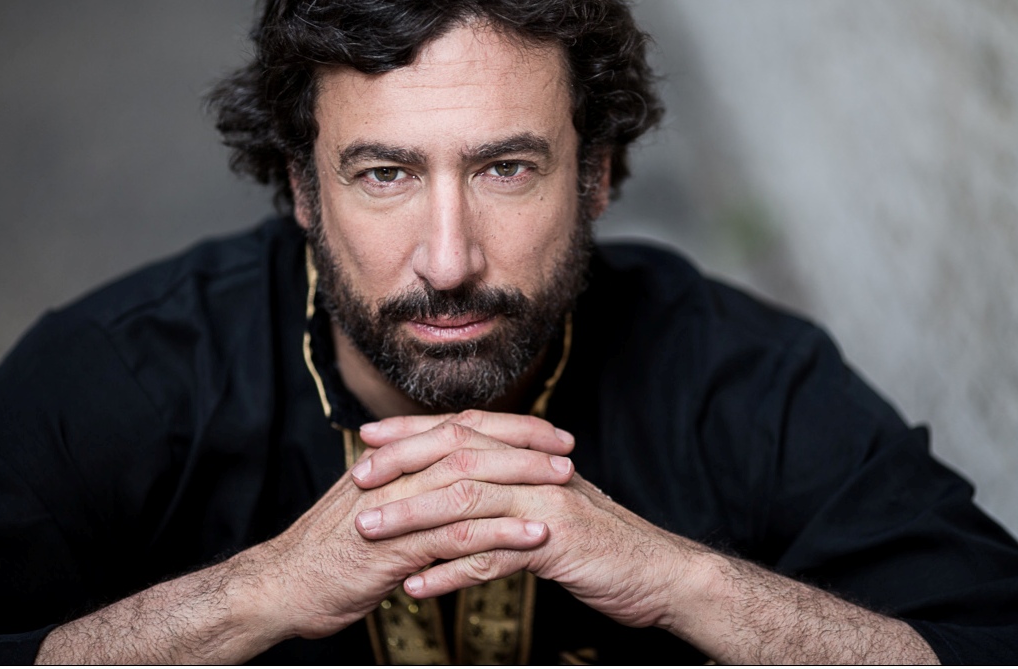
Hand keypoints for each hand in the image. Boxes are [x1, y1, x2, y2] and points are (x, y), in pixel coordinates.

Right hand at [249, 412, 576, 641]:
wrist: (278, 587)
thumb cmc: (326, 552)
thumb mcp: (371, 507)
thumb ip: (406, 488)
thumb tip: (446, 478)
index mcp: (390, 460)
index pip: (458, 427)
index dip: (507, 426)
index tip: (547, 431)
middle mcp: (394, 473)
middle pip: (469, 443)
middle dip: (523, 443)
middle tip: (566, 448)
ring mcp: (394, 509)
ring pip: (469, 481)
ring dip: (521, 481)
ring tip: (564, 485)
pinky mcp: (395, 548)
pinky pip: (457, 536)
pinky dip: (501, 534)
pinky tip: (535, 537)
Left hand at [354, 411, 697, 629]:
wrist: (660, 573)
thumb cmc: (600, 543)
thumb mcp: (549, 506)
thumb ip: (509, 491)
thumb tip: (459, 488)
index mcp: (530, 457)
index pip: (463, 430)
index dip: (413, 431)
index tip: (370, 438)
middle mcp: (535, 469)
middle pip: (457, 456)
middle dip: (402, 465)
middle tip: (357, 480)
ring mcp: (546, 503)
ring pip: (466, 501)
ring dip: (412, 518)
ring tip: (369, 532)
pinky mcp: (556, 542)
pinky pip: (493, 555)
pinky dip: (450, 572)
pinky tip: (416, 586)